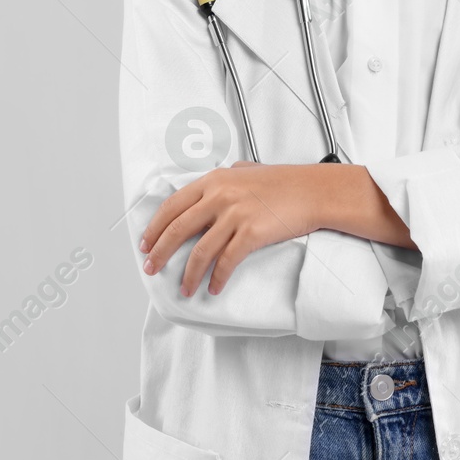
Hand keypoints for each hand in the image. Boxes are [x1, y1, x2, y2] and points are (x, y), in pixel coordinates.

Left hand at [138, 162, 328, 297]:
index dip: (155, 227)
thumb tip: (212, 188)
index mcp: (214, 180)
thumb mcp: (248, 170)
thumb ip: (227, 177)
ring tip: (184, 288)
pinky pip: (226, 262)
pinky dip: (217, 278)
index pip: (172, 205)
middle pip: (178, 229)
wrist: (313, 191)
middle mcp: (220, 196)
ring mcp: (235, 215)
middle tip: (151, 268)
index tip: (146, 243)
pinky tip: (214, 287)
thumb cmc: (285, 181)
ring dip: (188, 274)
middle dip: (160, 252)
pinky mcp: (251, 233)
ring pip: (200, 251)